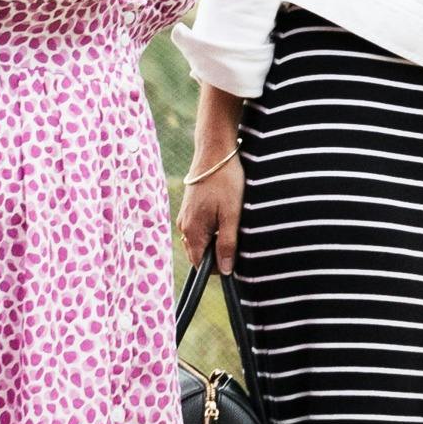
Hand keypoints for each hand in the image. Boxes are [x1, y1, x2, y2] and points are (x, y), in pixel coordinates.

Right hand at [180, 86, 244, 274]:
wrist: (215, 152)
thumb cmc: (226, 182)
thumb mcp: (232, 215)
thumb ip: (227, 244)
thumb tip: (225, 271)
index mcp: (192, 231)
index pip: (200, 265)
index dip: (218, 266)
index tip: (236, 257)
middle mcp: (184, 226)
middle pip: (200, 253)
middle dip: (218, 252)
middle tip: (238, 236)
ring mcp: (186, 216)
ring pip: (201, 239)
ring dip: (216, 239)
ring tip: (233, 222)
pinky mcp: (190, 207)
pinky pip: (200, 226)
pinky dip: (213, 227)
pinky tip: (226, 213)